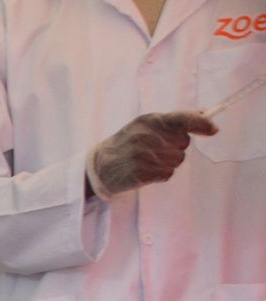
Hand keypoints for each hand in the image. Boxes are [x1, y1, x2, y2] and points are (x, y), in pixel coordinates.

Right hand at [87, 111, 216, 196]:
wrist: (98, 167)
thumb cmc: (125, 144)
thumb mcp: (143, 126)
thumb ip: (172, 120)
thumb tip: (204, 113)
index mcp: (148, 120)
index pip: (181, 119)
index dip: (201, 124)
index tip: (214, 130)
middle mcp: (145, 136)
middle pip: (183, 143)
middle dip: (176, 148)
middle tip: (157, 150)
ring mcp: (142, 155)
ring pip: (177, 160)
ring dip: (168, 164)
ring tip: (150, 162)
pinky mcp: (140, 173)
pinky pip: (167, 174)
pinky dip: (161, 175)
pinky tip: (147, 172)